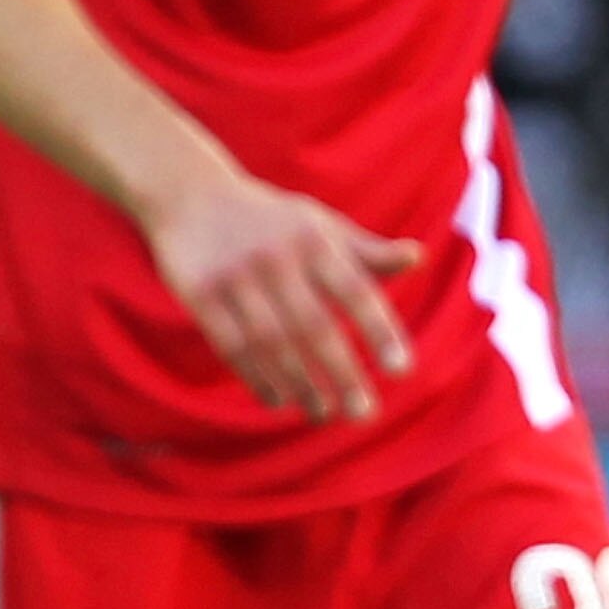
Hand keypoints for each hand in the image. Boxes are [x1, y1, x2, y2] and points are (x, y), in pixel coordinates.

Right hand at [139, 160, 421, 422]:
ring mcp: (236, 276)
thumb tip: (418, 257)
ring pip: (272, 343)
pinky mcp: (199, 294)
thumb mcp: (320, 225)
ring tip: (322, 414)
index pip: (356, 291)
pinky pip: (232, 347)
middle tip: (364, 414)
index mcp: (315, 240)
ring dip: (300, 385)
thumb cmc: (271, 220)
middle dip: (341, 374)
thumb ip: (367, 250)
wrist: (189, 193)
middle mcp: (277, 257)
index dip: (380, 332)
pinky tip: (278, 401)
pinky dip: (257, 378)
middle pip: (314, 326)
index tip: (403, 372)